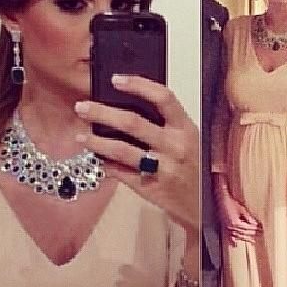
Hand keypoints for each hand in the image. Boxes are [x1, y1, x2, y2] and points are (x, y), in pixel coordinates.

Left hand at [73, 75, 198, 236]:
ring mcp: (160, 169)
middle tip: (82, 107)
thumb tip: (128, 106)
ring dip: (96, 142)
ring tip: (81, 136)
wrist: (205, 207)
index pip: (163, 98)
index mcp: (186, 129)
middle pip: (132, 123)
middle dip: (102, 113)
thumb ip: (166, 125)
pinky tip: (95, 157)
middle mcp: (174, 147)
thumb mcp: (190, 141)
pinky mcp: (148, 188)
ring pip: (121, 150)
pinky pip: (120, 172)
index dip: (139, 85)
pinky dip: (105, 164)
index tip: (116, 79)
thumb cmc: (195, 169)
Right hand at [214, 179, 260, 245]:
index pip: (247, 228)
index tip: (260, 230)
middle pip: (243, 233)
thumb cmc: (231, 202)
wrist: (221, 199)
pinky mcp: (223, 226)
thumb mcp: (242, 209)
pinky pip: (228, 236)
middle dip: (251, 235)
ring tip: (251, 241)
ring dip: (244, 239)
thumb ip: (249, 218)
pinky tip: (235, 244)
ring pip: (237, 236)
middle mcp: (230, 227)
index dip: (254, 229)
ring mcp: (226, 227)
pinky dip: (232, 240)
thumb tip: (255, 224)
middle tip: (259, 236)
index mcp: (236, 223)